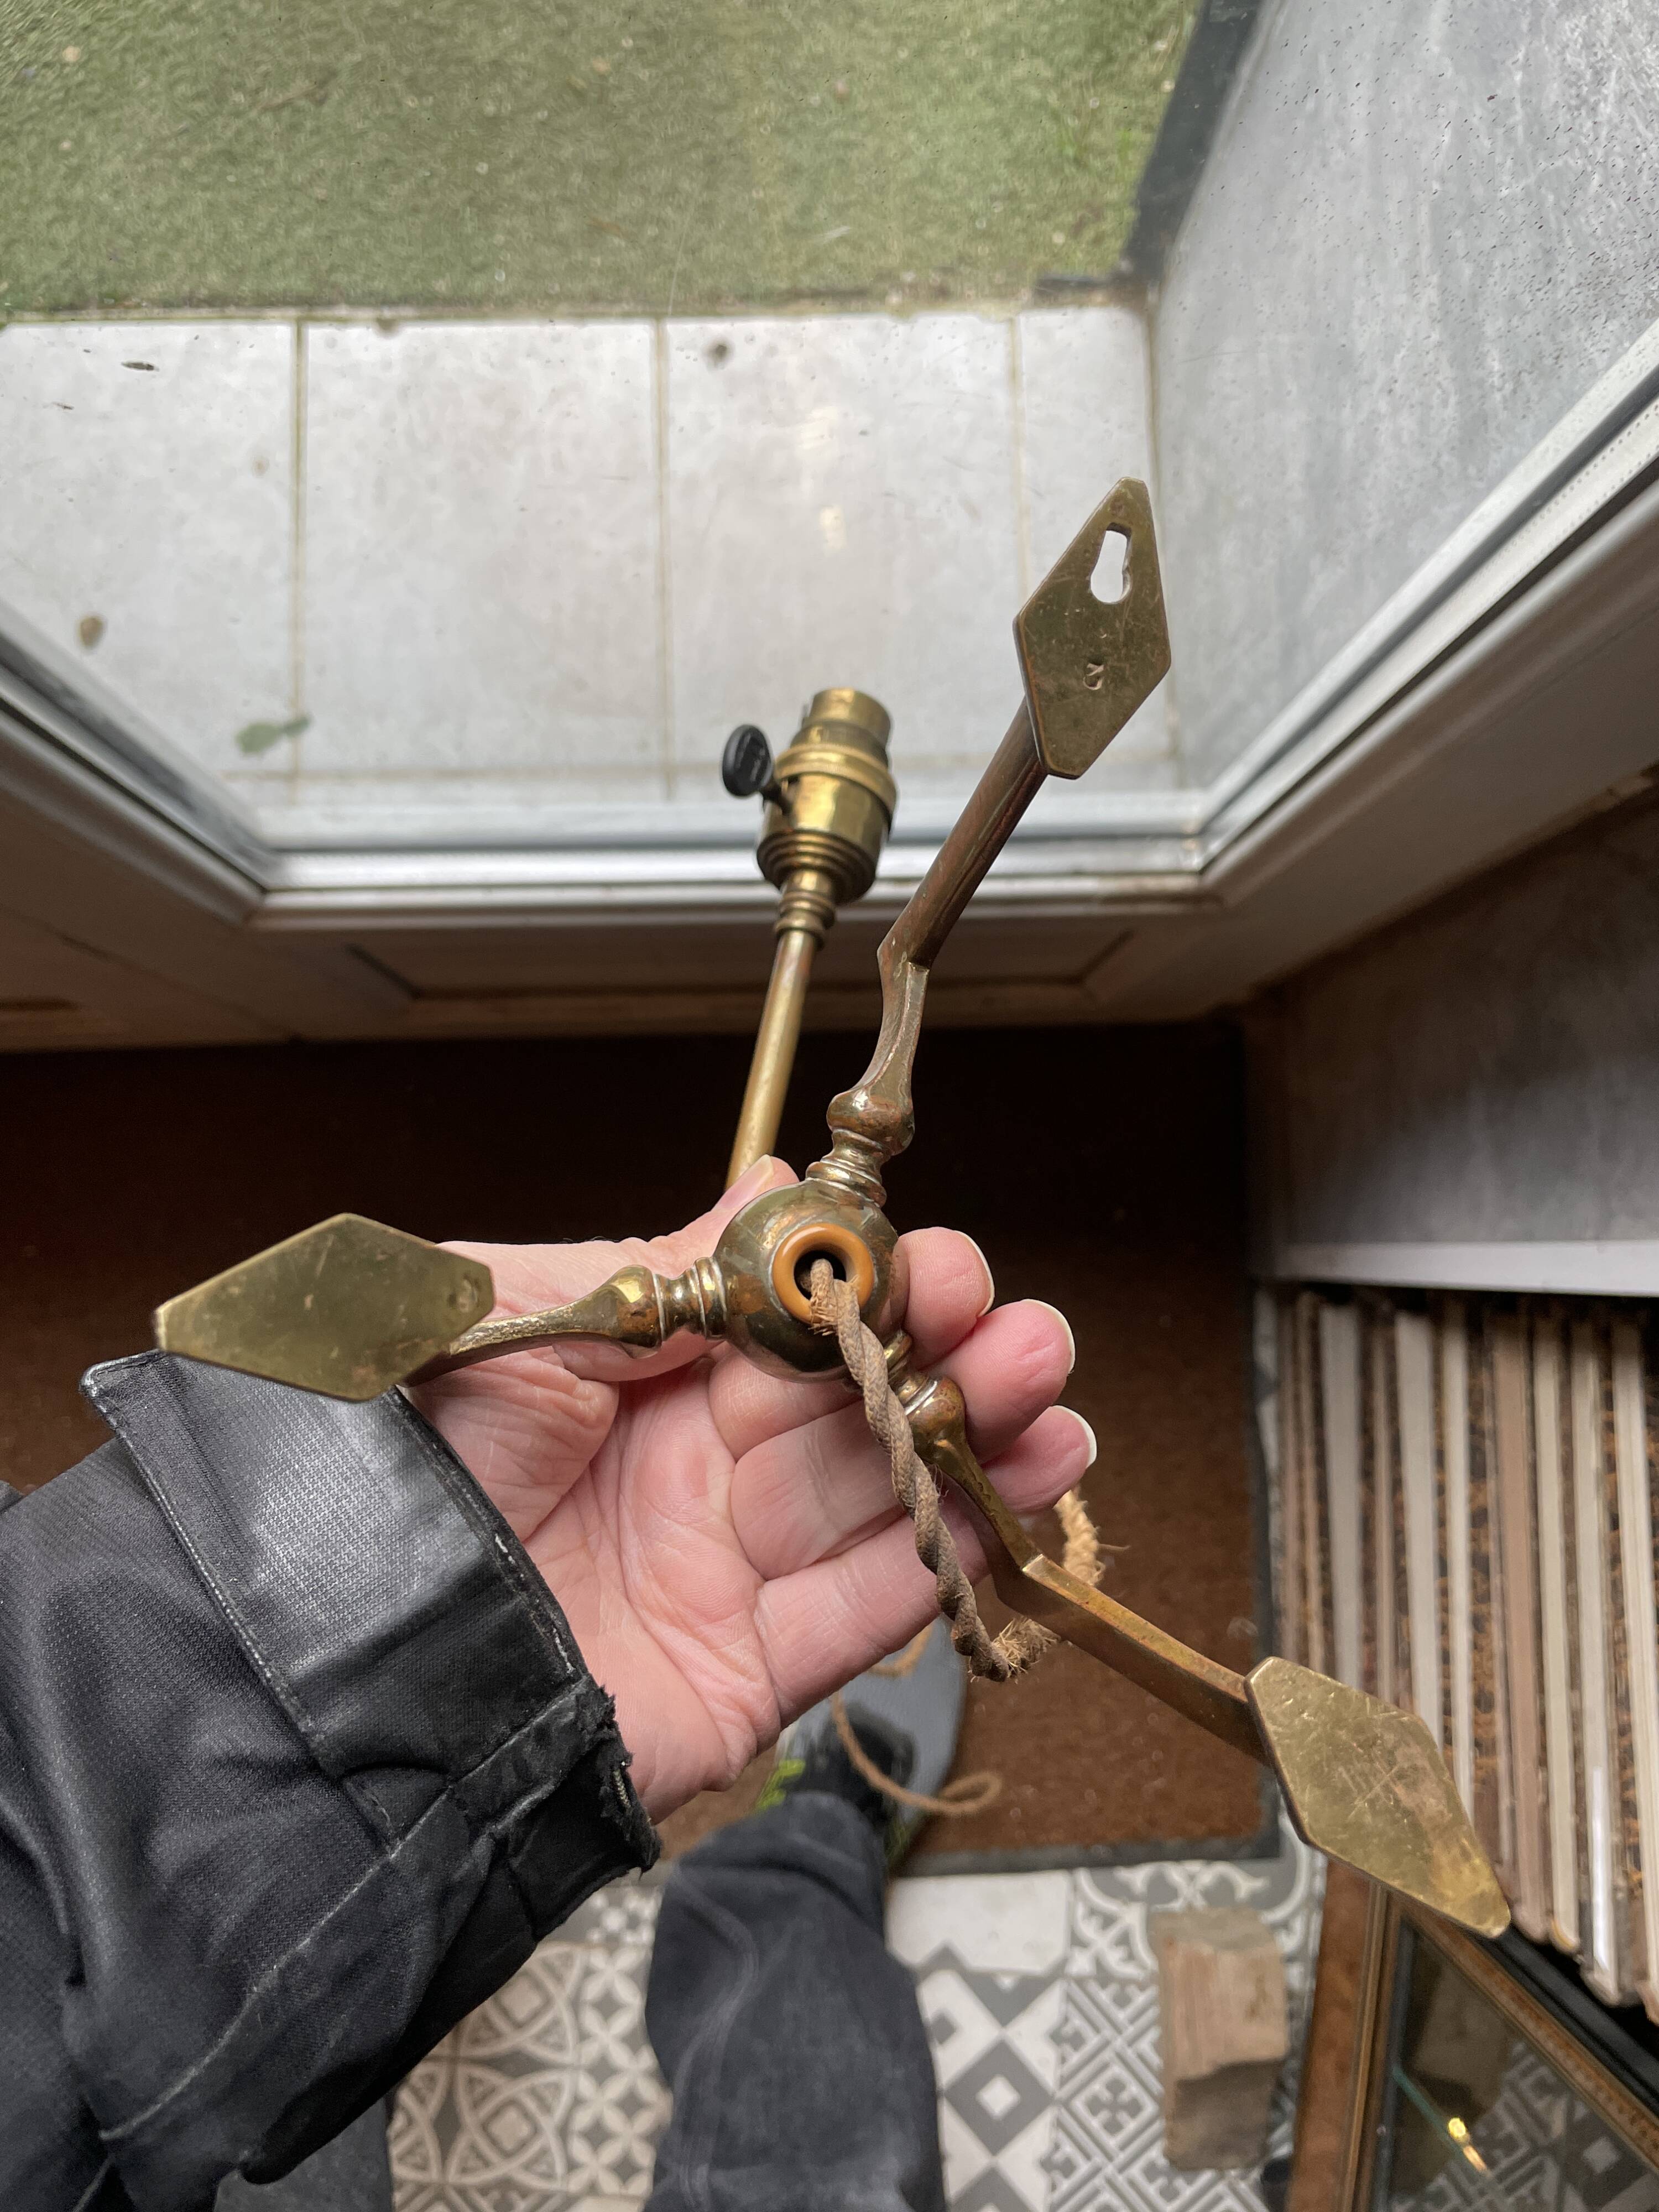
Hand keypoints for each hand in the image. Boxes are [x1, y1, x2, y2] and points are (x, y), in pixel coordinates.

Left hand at [410, 1158, 1091, 1819]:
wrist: (343, 1659)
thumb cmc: (399, 1473)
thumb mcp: (504, 1327)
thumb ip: (646, 1262)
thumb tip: (763, 1180)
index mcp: (641, 1384)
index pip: (790, 1327)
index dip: (871, 1289)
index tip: (932, 1256)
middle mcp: (695, 1472)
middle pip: (855, 1406)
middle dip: (949, 1354)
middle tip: (1015, 1321)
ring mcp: (727, 1574)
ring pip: (882, 1497)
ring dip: (978, 1441)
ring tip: (1050, 1391)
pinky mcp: (750, 1674)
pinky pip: (867, 1611)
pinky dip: (951, 1559)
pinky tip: (1021, 1498)